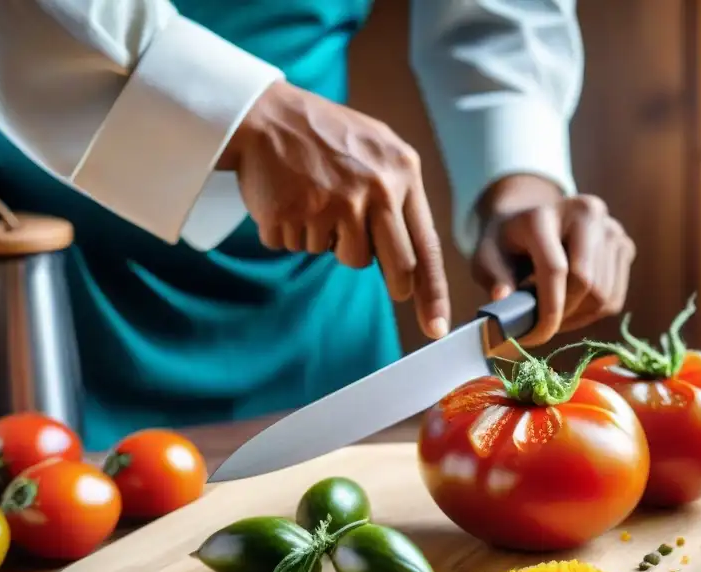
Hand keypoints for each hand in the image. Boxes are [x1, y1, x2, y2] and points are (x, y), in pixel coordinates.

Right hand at [218, 81, 450, 338]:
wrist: (264, 115)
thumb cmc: (325, 136)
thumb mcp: (378, 149)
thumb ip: (400, 194)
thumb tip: (416, 256)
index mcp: (402, 173)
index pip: (427, 245)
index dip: (433, 292)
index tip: (437, 327)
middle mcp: (376, 190)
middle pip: (398, 266)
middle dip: (397, 284)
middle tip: (393, 285)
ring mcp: (336, 204)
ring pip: (349, 259)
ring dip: (335, 243)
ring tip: (319, 203)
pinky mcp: (297, 215)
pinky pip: (301, 247)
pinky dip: (294, 232)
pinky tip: (291, 200)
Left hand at [472, 175, 635, 346]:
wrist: (533, 222)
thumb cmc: (507, 244)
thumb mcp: (486, 257)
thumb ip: (493, 276)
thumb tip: (503, 297)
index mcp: (547, 212)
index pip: (556, 269)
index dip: (547, 309)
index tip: (533, 336)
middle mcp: (587, 212)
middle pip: (587, 284)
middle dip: (564, 315)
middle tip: (541, 328)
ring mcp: (612, 228)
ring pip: (604, 295)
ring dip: (578, 317)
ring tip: (553, 315)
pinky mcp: (625, 246)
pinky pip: (614, 298)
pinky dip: (592, 313)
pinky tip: (571, 307)